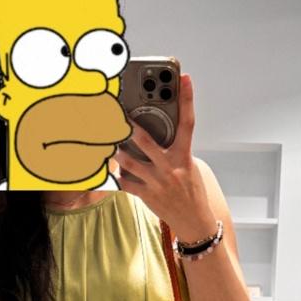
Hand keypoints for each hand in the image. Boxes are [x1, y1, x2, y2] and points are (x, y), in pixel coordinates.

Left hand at [113, 73, 215, 241]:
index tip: (184, 79)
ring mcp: (157, 182)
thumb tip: (158, 137)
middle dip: (130, 127)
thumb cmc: (191, 191)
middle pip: (147, 141)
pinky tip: (110, 168)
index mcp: (184, 156)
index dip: (187, 99)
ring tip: (106, 141)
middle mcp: (170, 167)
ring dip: (116, 152)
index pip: (188, 122)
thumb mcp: (189, 166)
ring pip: (129, 162)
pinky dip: (117, 174)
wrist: (193, 221)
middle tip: (117, 114)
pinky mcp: (146, 195)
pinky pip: (126, 182)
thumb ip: (175, 151)